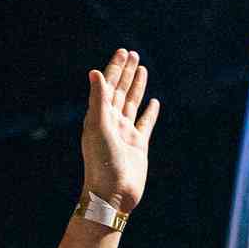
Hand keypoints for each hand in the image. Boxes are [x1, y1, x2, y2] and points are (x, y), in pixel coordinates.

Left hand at [80, 48, 160, 214]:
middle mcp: (111, 123)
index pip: (108, 86)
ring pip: (132, 104)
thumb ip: (98, 100)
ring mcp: (125, 134)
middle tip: (133, 54)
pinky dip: (150, 112)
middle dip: (126, 73)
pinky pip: (145, 124)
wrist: (113, 195)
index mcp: (99, 117)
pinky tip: (154, 102)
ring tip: (142, 70)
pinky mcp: (138, 146)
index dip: (115, 68)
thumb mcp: (99, 127)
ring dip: (137, 87)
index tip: (123, 52)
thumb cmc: (102, 163)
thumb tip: (94, 72)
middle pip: (120, 91)